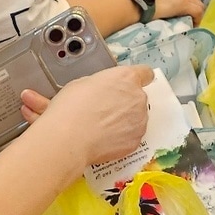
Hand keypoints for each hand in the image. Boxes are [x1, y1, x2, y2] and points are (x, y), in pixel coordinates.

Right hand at [22, 65, 154, 164]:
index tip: (131, 84)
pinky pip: (131, 137)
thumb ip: (103, 85)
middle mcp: (138, 97)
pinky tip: (103, 139)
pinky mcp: (135, 141)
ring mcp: (139, 121)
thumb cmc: (72, 108)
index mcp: (127, 78)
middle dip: (126, 103)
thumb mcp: (84, 83)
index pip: (145, 73)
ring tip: (102, 127)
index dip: (138, 79)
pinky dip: (121, 139)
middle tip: (105, 110)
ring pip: (137, 119)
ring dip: (125, 121)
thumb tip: (104, 91)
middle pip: (138, 98)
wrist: (70, 138)